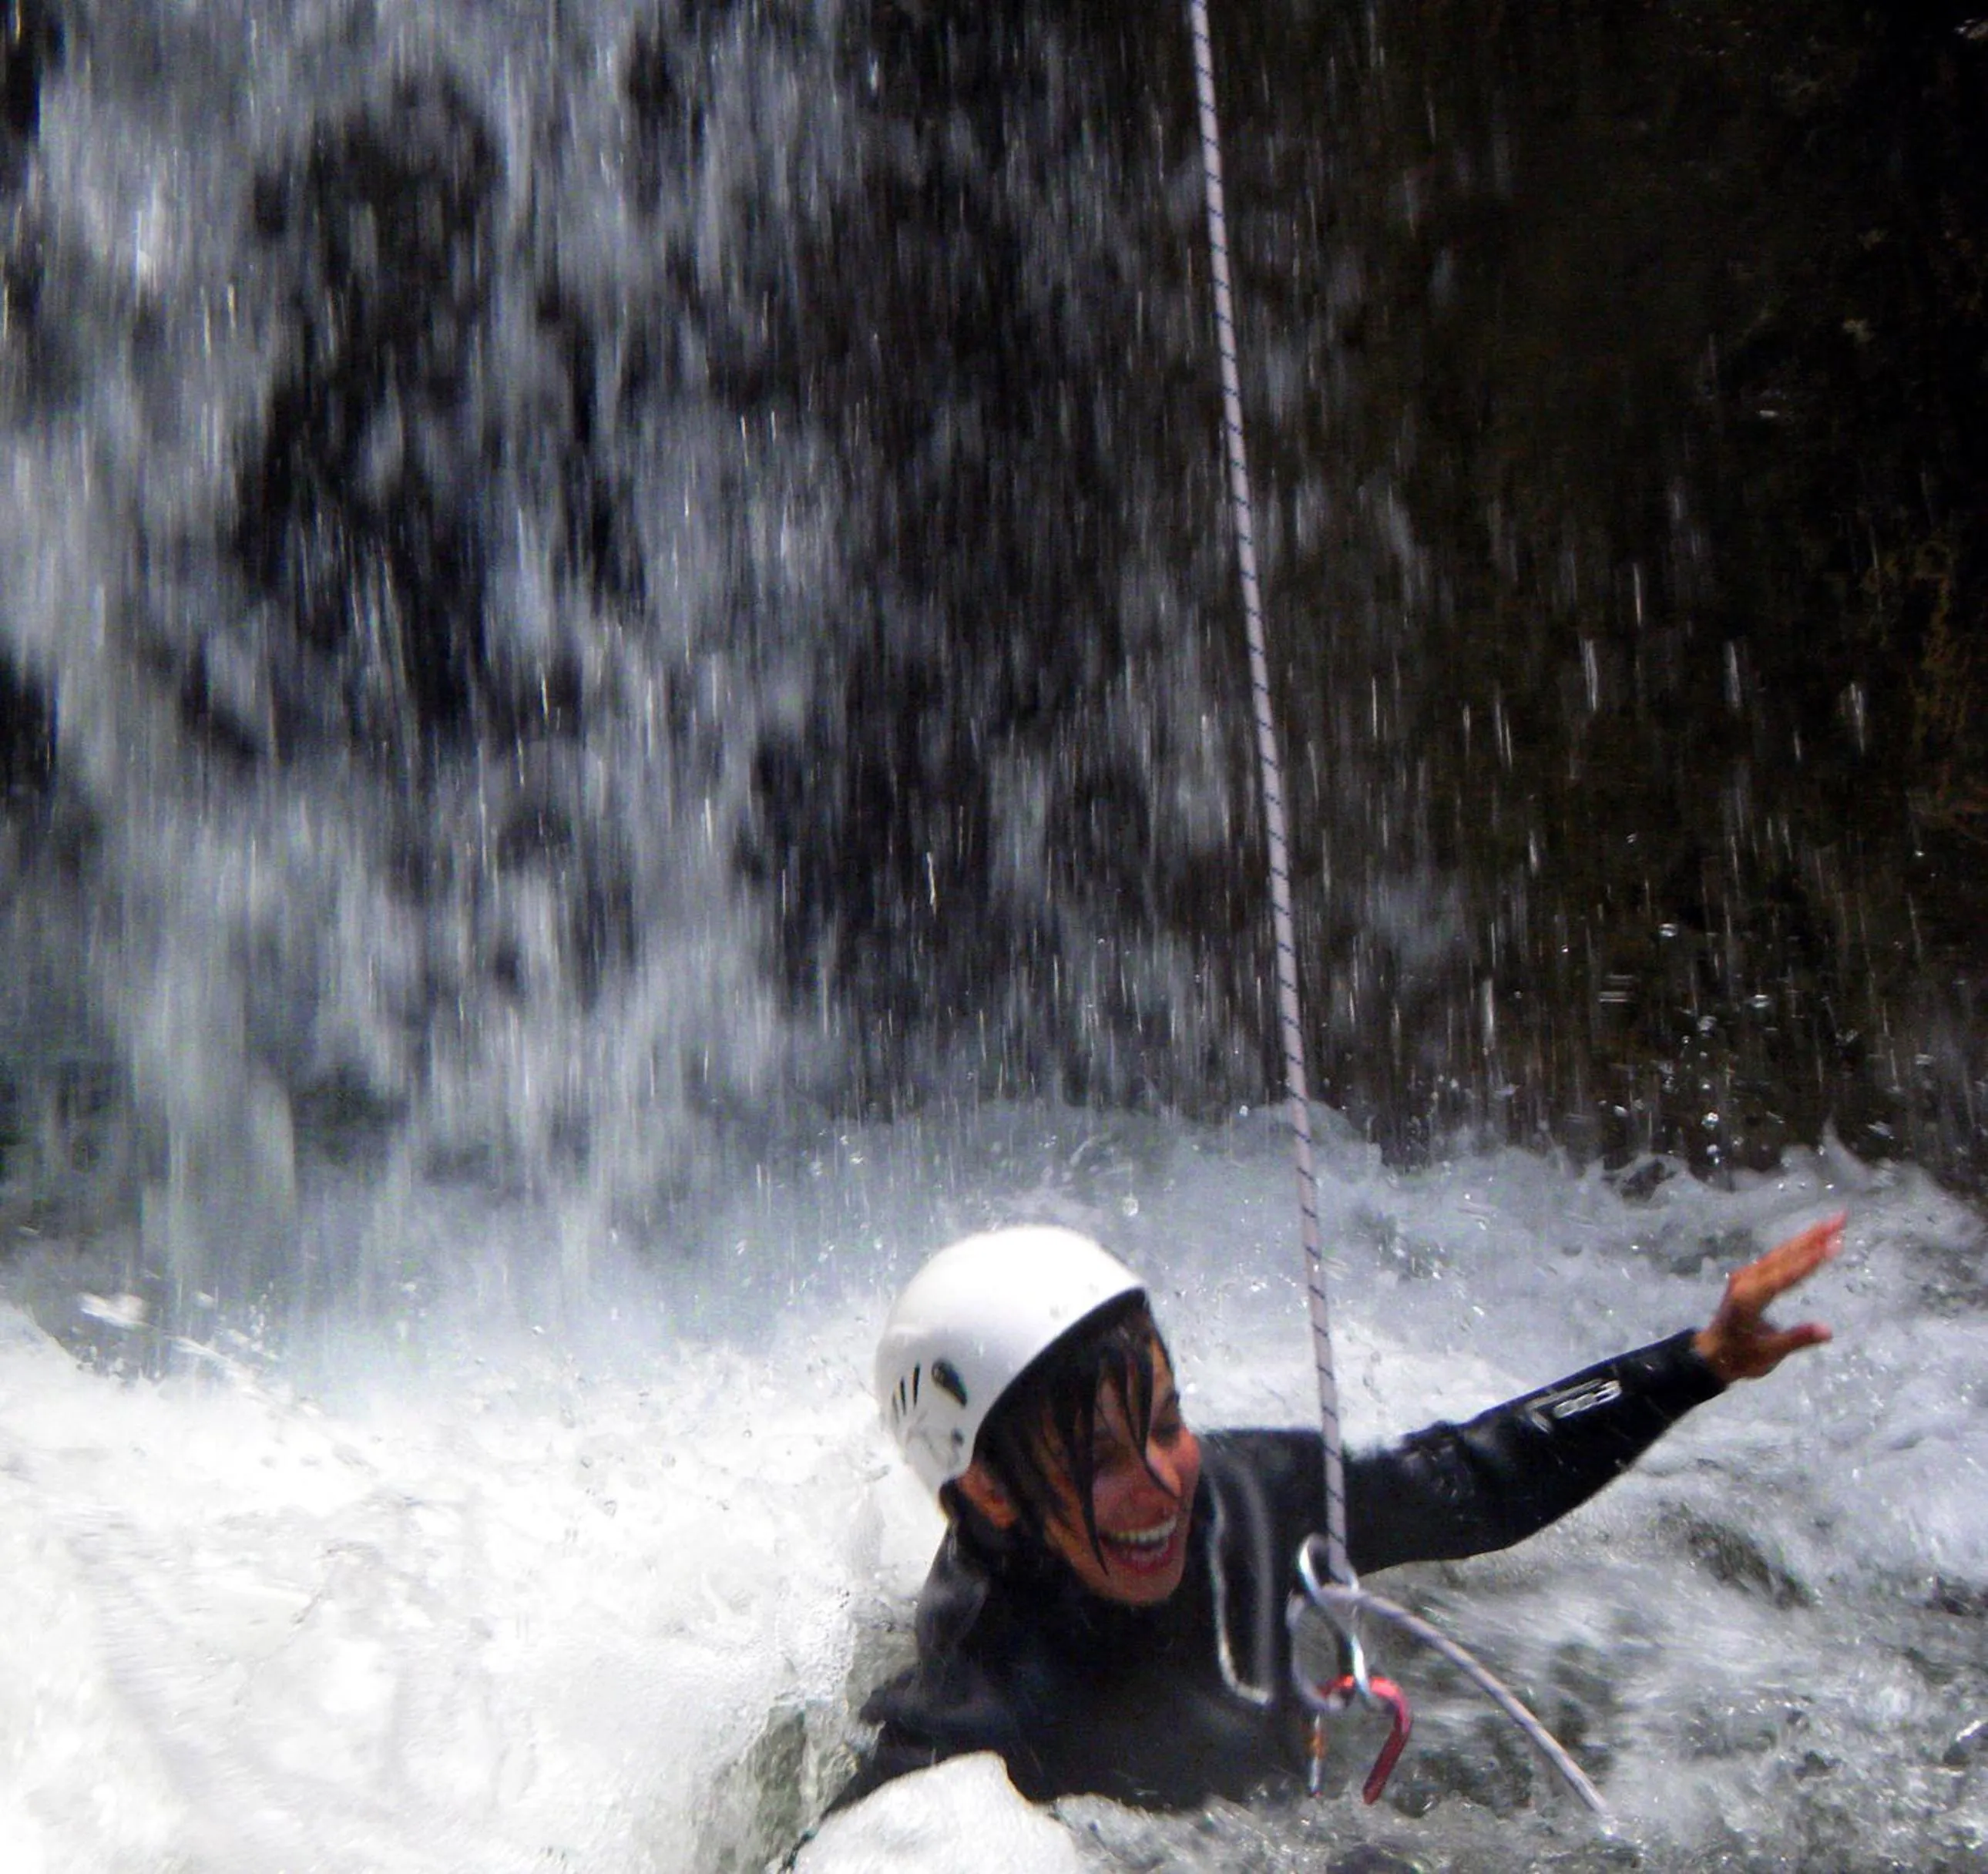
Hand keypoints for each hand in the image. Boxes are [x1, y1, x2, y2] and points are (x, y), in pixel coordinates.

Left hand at [1692, 1212, 1842, 1383]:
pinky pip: (1776, 1258)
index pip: (1786, 1275)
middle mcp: (1748, 1279)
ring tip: (1832, 1224)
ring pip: (1781, 1252)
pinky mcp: (1750, 1277)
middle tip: (1840, 1219)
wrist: (1711, 1353)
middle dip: (1814, 1235)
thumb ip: (1796, 1339)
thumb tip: (1828, 1330)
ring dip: (1807, 1237)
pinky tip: (1811, 1241)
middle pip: (1785, 1254)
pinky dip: (1796, 1248)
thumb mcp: (1768, 1353)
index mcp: (1750, 1297)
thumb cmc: (1740, 1355)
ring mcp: (1748, 1276)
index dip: (1811, 1260)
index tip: (1835, 1244)